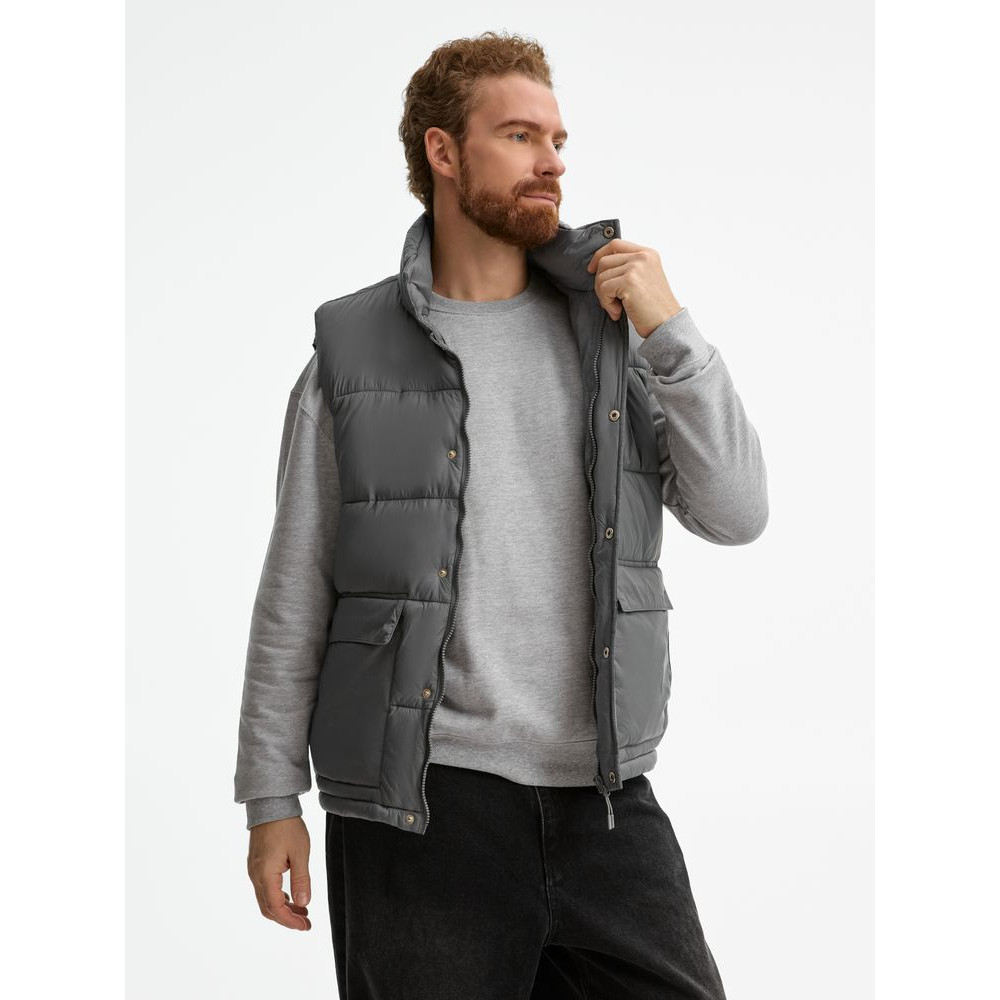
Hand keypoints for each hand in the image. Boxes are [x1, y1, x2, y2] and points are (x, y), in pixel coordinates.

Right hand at [246, 816, 312, 930]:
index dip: (290, 920)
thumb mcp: (300, 852)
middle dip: (287, 918)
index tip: (305, 926)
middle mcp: (255, 875)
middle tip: (306, 923)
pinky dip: (277, 897)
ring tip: (302, 911)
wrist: (271, 804)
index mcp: (265, 874)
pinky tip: (290, 896)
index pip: (276, 908)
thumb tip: (303, 903)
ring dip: (282, 908)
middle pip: (268, 908)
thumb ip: (301, 879)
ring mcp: (254, 870)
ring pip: (265, 899)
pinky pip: (264, 888)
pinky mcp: (256, 864)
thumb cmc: (287, 826)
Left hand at [586, 239, 682, 337]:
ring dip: (604, 296)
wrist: (666, 324)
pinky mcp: (629, 282)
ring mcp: (636, 268)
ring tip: (617, 307)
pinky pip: (604, 289)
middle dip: (600, 283)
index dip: (599, 255)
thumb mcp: (645, 278)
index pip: (615, 244)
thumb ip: (628, 268)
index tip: (592, 269)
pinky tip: (618, 312)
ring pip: (601, 276)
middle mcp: (643, 257)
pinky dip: (607, 304)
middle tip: (609, 300)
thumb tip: (600, 267)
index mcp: (647, 254)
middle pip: (604, 261)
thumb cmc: (654, 308)